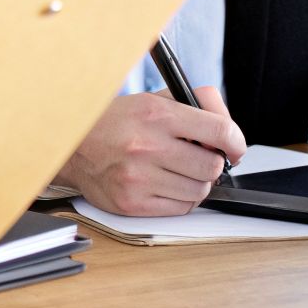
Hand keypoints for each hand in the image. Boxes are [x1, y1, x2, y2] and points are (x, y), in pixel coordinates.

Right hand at [55, 86, 245, 216]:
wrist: (71, 146)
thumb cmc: (115, 123)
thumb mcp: (152, 100)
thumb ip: (196, 104)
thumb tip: (230, 131)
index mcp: (156, 115)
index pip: (220, 131)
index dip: (236, 142)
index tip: (234, 148)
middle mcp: (147, 146)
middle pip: (212, 166)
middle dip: (212, 163)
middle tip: (199, 158)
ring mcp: (139, 177)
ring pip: (199, 190)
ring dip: (196, 182)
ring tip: (178, 170)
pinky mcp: (132, 203)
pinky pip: (180, 208)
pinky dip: (181, 198)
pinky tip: (166, 184)